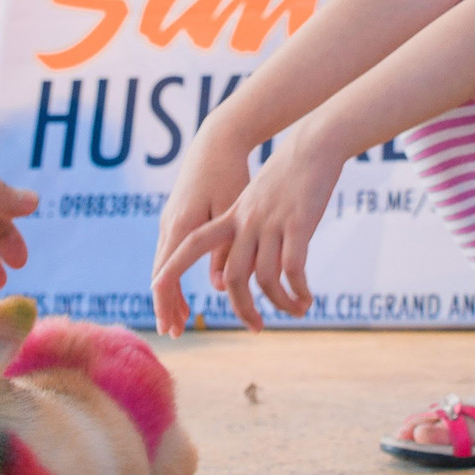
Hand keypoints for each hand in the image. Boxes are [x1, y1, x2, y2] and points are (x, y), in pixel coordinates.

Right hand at [150, 122, 253, 334]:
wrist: (217, 140)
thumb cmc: (228, 173)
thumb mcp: (231, 211)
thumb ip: (225, 249)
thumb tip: (219, 287)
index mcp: (181, 228)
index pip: (165, 277)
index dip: (167, 306)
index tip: (172, 330)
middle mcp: (169, 226)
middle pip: (161, 276)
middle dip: (167, 306)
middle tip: (174, 332)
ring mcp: (170, 221)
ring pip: (165, 266)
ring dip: (172, 293)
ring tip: (183, 316)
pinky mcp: (176, 216)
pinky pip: (171, 254)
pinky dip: (175, 276)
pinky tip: (188, 286)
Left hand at [152, 128, 337, 334]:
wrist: (311, 147)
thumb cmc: (280, 181)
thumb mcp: (249, 209)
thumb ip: (234, 245)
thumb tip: (221, 285)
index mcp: (227, 219)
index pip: (188, 249)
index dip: (171, 275)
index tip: (164, 305)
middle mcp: (243, 223)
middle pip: (231, 278)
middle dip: (242, 309)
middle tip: (257, 327)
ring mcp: (270, 223)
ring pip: (264, 278)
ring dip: (281, 302)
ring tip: (296, 310)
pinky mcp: (298, 223)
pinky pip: (293, 269)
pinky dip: (299, 290)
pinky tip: (307, 299)